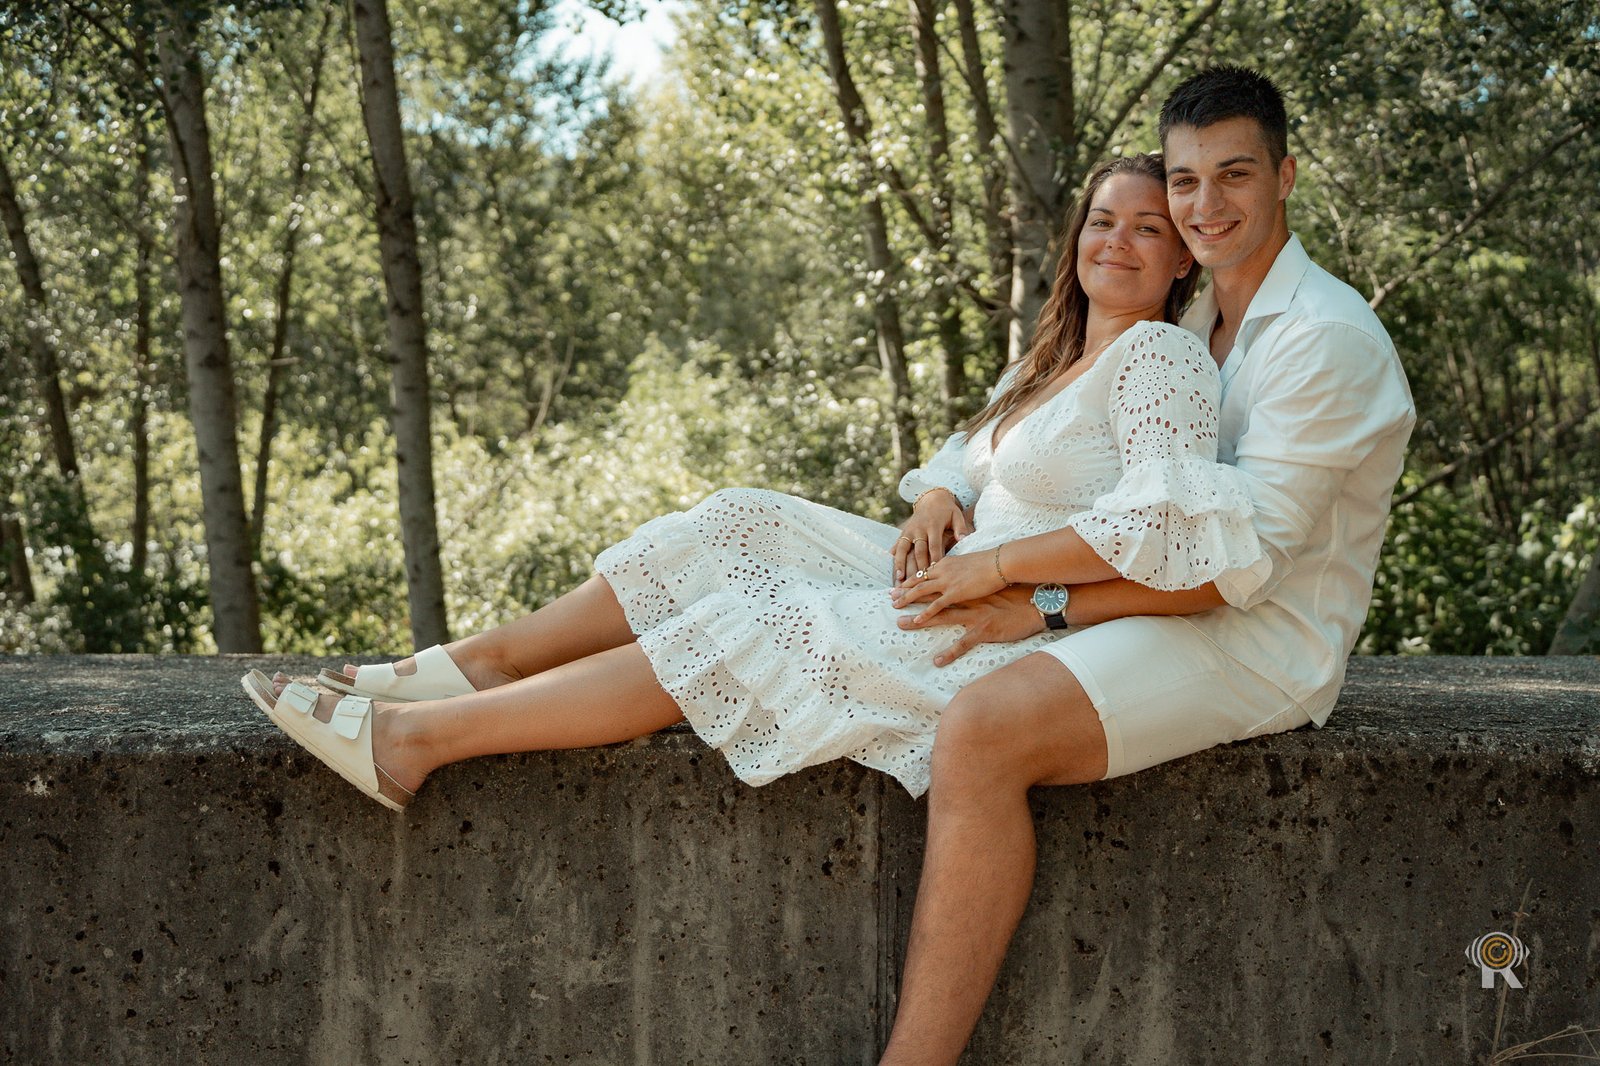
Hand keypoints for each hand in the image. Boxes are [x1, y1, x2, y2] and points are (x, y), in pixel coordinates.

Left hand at [889, 546, 1007, 619]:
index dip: (911, 579)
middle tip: (890, 596)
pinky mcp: (957, 593)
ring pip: (922, 592)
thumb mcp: (971, 564)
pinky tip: (917, 620)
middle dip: (903, 589)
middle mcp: (943, 571)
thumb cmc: (992, 563)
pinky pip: (937, 605)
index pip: (924, 571)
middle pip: (918, 580)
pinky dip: (926, 613)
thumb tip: (956, 573)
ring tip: (895, 607)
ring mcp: (949, 582)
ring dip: (907, 600)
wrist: (1002, 562)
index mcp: (947, 563)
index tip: (900, 584)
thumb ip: (960, 569)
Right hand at [891, 488, 972, 583]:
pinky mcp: (903, 532)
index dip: (934, 559)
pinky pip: (897, 546)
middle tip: (918, 582)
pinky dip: (895, 558)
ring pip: (903, 549)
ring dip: (901, 564)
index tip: (935, 573)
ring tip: (900, 578)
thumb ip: (960, 527)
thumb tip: (963, 539)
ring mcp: (909, 531)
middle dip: (918, 566)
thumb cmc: (947, 511)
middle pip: (918, 550)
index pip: (934, 545)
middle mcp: (919, 529)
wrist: (932, 499)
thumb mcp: (956, 515)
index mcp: (933, 526)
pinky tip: (893, 571)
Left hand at [895, 585, 1043, 665]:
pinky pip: (964, 643)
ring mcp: (975, 614)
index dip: (918, 584)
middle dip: (910, 599)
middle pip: (933, 598)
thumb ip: (976, 586)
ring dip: (919, 621)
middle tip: (890, 600)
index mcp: (969, 589)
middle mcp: (968, 599)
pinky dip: (950, 652)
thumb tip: (965, 584)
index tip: (900, 584)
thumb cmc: (1018, 595)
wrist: (1037, 602)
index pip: (939, 584)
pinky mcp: (985, 630)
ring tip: (900, 624)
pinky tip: (937, 660)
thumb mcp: (994, 587)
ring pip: (942, 617)